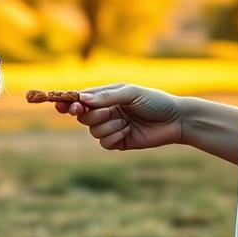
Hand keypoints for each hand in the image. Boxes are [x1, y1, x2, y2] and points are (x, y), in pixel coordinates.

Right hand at [55, 84, 183, 150]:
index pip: (80, 99)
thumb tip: (82, 99)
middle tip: (108, 112)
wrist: (175, 120)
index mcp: (106, 96)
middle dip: (93, 115)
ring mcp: (111, 127)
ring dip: (109, 126)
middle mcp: (106, 111)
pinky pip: (104, 143)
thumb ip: (106, 96)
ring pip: (93, 131)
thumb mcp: (131, 93)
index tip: (62, 106)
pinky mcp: (118, 142)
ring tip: (126, 121)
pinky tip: (129, 131)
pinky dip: (115, 137)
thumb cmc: (155, 101)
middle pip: (83, 116)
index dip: (68, 103)